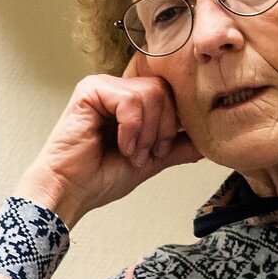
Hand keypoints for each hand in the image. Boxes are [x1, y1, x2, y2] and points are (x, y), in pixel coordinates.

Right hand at [13, 72, 201, 226]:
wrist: (71, 191)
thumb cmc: (99, 178)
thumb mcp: (150, 160)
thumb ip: (176, 147)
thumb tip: (206, 141)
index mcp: (129, 101)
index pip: (170, 93)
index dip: (173, 122)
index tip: (160, 150)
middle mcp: (116, 88)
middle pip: (164, 90)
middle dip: (162, 128)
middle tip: (145, 154)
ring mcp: (102, 86)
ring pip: (152, 94)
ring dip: (146, 132)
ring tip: (130, 152)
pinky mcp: (90, 90)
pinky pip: (130, 100)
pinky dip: (132, 129)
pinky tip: (120, 145)